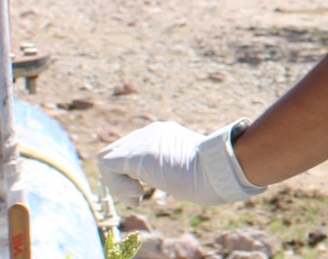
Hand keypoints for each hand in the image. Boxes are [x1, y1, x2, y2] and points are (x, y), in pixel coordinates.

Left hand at [97, 119, 266, 205]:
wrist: (220, 170)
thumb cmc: (212, 176)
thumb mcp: (186, 168)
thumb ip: (167, 168)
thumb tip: (154, 183)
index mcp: (163, 134)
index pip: (130, 150)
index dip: (129, 173)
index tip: (142, 192)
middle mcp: (150, 132)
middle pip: (115, 152)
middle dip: (120, 179)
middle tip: (138, 197)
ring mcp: (144, 140)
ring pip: (108, 159)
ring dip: (117, 184)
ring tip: (138, 196)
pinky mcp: (138, 154)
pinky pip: (107, 166)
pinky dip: (117, 185)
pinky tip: (139, 194)